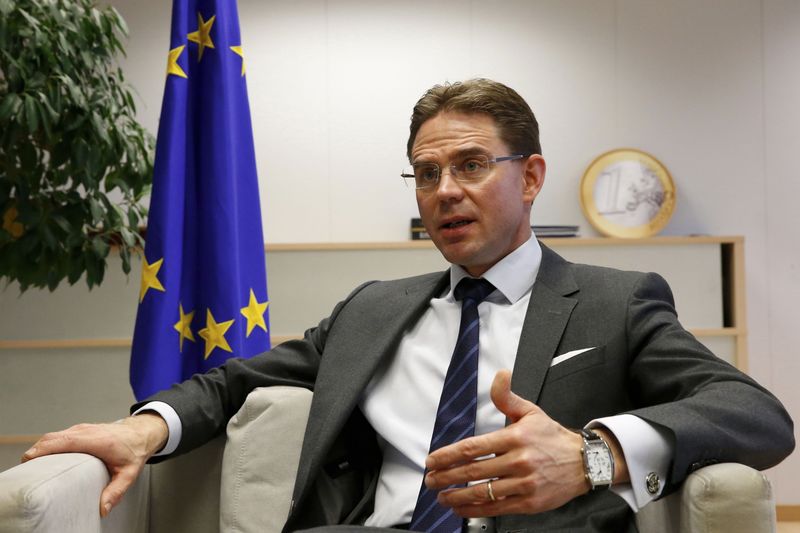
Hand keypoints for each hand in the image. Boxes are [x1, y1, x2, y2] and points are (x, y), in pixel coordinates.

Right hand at [22, 413, 167, 516]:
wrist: (142, 432)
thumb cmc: (135, 451)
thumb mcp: (129, 474)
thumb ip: (116, 491)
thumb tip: (102, 508)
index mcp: (97, 441)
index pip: (64, 441)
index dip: (44, 450)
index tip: (29, 461)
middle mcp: (86, 431)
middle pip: (52, 437)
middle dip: (36, 451)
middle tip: (27, 470)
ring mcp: (82, 428)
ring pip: (54, 435)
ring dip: (40, 448)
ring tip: (32, 467)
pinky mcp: (80, 429)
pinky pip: (59, 435)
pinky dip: (48, 445)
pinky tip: (45, 459)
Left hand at [423, 369, 588, 517]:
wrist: (586, 461)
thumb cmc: (552, 437)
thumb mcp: (530, 412)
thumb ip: (507, 397)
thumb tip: (500, 375)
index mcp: (515, 437)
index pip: (474, 447)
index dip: (448, 455)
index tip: (432, 460)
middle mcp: (519, 460)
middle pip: (473, 471)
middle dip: (446, 477)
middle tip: (431, 479)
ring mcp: (525, 483)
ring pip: (483, 492)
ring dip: (457, 496)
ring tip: (442, 496)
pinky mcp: (529, 502)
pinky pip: (497, 508)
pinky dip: (476, 509)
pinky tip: (461, 507)